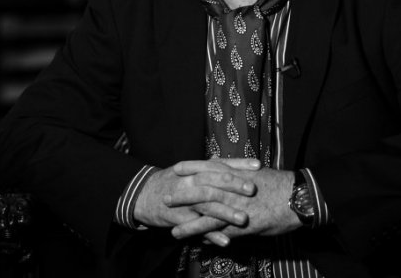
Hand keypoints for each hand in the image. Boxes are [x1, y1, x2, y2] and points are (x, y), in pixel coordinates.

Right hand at [133, 158, 260, 244]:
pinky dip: (211, 235)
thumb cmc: (169, 182)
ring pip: (207, 205)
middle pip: (214, 181)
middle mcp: (190, 181)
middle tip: (253, 189)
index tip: (258, 165)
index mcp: (195, 169)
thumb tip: (224, 160)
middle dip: (234, 185)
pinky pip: (196, 227)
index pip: (220, 163)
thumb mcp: (186, 171)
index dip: (238, 164)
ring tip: (244, 219)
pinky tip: (225, 241)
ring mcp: (184, 200)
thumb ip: (206, 167)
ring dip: (226, 212)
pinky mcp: (178, 218)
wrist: (142, 195)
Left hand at [169, 166, 300, 243]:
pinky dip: (210, 239)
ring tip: (174, 231)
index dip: (191, 168)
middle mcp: (234, 189)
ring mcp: (238, 208)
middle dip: (183, 196)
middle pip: (203, 191)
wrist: (299, 197)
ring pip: (209, 216)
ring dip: (190, 224)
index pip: (209, 167)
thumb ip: (234, 167)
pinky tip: (198, 244)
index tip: (176, 168)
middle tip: (165, 198)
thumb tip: (216, 159)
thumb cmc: (278, 183)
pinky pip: (223, 233)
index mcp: (237, 173)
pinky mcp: (245, 226)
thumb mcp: (254, 170)